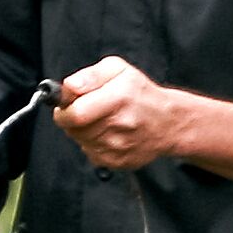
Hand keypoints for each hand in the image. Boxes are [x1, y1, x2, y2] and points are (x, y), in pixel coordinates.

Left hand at [55, 56, 198, 171]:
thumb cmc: (141, 94)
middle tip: (85, 110)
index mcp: (119, 98)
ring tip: (101, 120)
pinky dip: (93, 144)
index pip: (76, 114)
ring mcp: (119, 147)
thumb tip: (69, 87)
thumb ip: (90, 75)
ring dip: (82, 132)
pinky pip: (91, 153)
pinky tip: (108, 134)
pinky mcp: (118, 162)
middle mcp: (120, 125)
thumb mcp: (118, 70)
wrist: (168, 123)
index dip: (64, 110)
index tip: (66, 105)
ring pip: (81, 141)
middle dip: (72, 119)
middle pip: (74, 129)